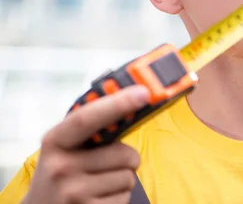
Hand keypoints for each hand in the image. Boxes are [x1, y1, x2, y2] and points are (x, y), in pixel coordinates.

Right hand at [22, 85, 149, 203]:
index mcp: (55, 143)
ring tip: (98, 184)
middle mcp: (61, 168)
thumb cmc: (60, 174)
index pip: (87, 119)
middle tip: (109, 163)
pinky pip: (126, 197)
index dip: (117, 104)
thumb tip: (132, 100)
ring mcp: (74, 193)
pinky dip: (120, 197)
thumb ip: (91, 129)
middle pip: (124, 154)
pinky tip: (99, 199)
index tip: (143, 93)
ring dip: (122, 179)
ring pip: (128, 177)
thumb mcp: (63, 148)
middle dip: (127, 158)